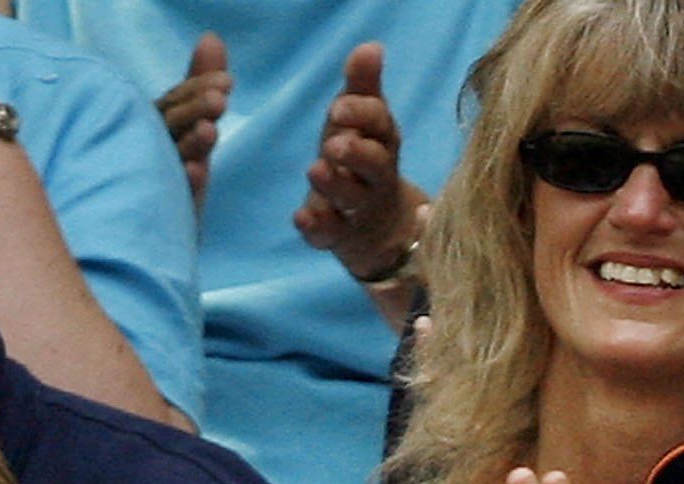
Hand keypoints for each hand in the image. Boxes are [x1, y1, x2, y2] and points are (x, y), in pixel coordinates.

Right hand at [158, 33, 230, 207]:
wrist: (164, 227)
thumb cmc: (179, 168)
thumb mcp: (196, 125)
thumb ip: (201, 85)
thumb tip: (212, 39)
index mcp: (158, 124)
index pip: (177, 100)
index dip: (200, 87)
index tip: (228, 82)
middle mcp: (151, 145)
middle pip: (173, 122)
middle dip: (196, 109)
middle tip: (222, 100)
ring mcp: (153, 175)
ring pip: (172, 155)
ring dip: (191, 141)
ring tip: (211, 130)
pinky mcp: (162, 206)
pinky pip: (171, 193)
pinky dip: (184, 181)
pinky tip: (197, 171)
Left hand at [294, 43, 424, 282]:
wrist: (382, 229)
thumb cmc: (364, 162)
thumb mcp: (363, 124)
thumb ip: (363, 87)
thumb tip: (371, 46)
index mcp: (383, 143)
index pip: (380, 125)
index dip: (363, 115)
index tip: (339, 108)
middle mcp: (377, 178)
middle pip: (375, 165)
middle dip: (357, 154)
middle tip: (334, 143)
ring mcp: (360, 211)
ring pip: (352, 200)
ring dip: (335, 186)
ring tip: (314, 170)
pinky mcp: (342, 238)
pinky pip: (331, 236)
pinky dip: (317, 228)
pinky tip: (300, 217)